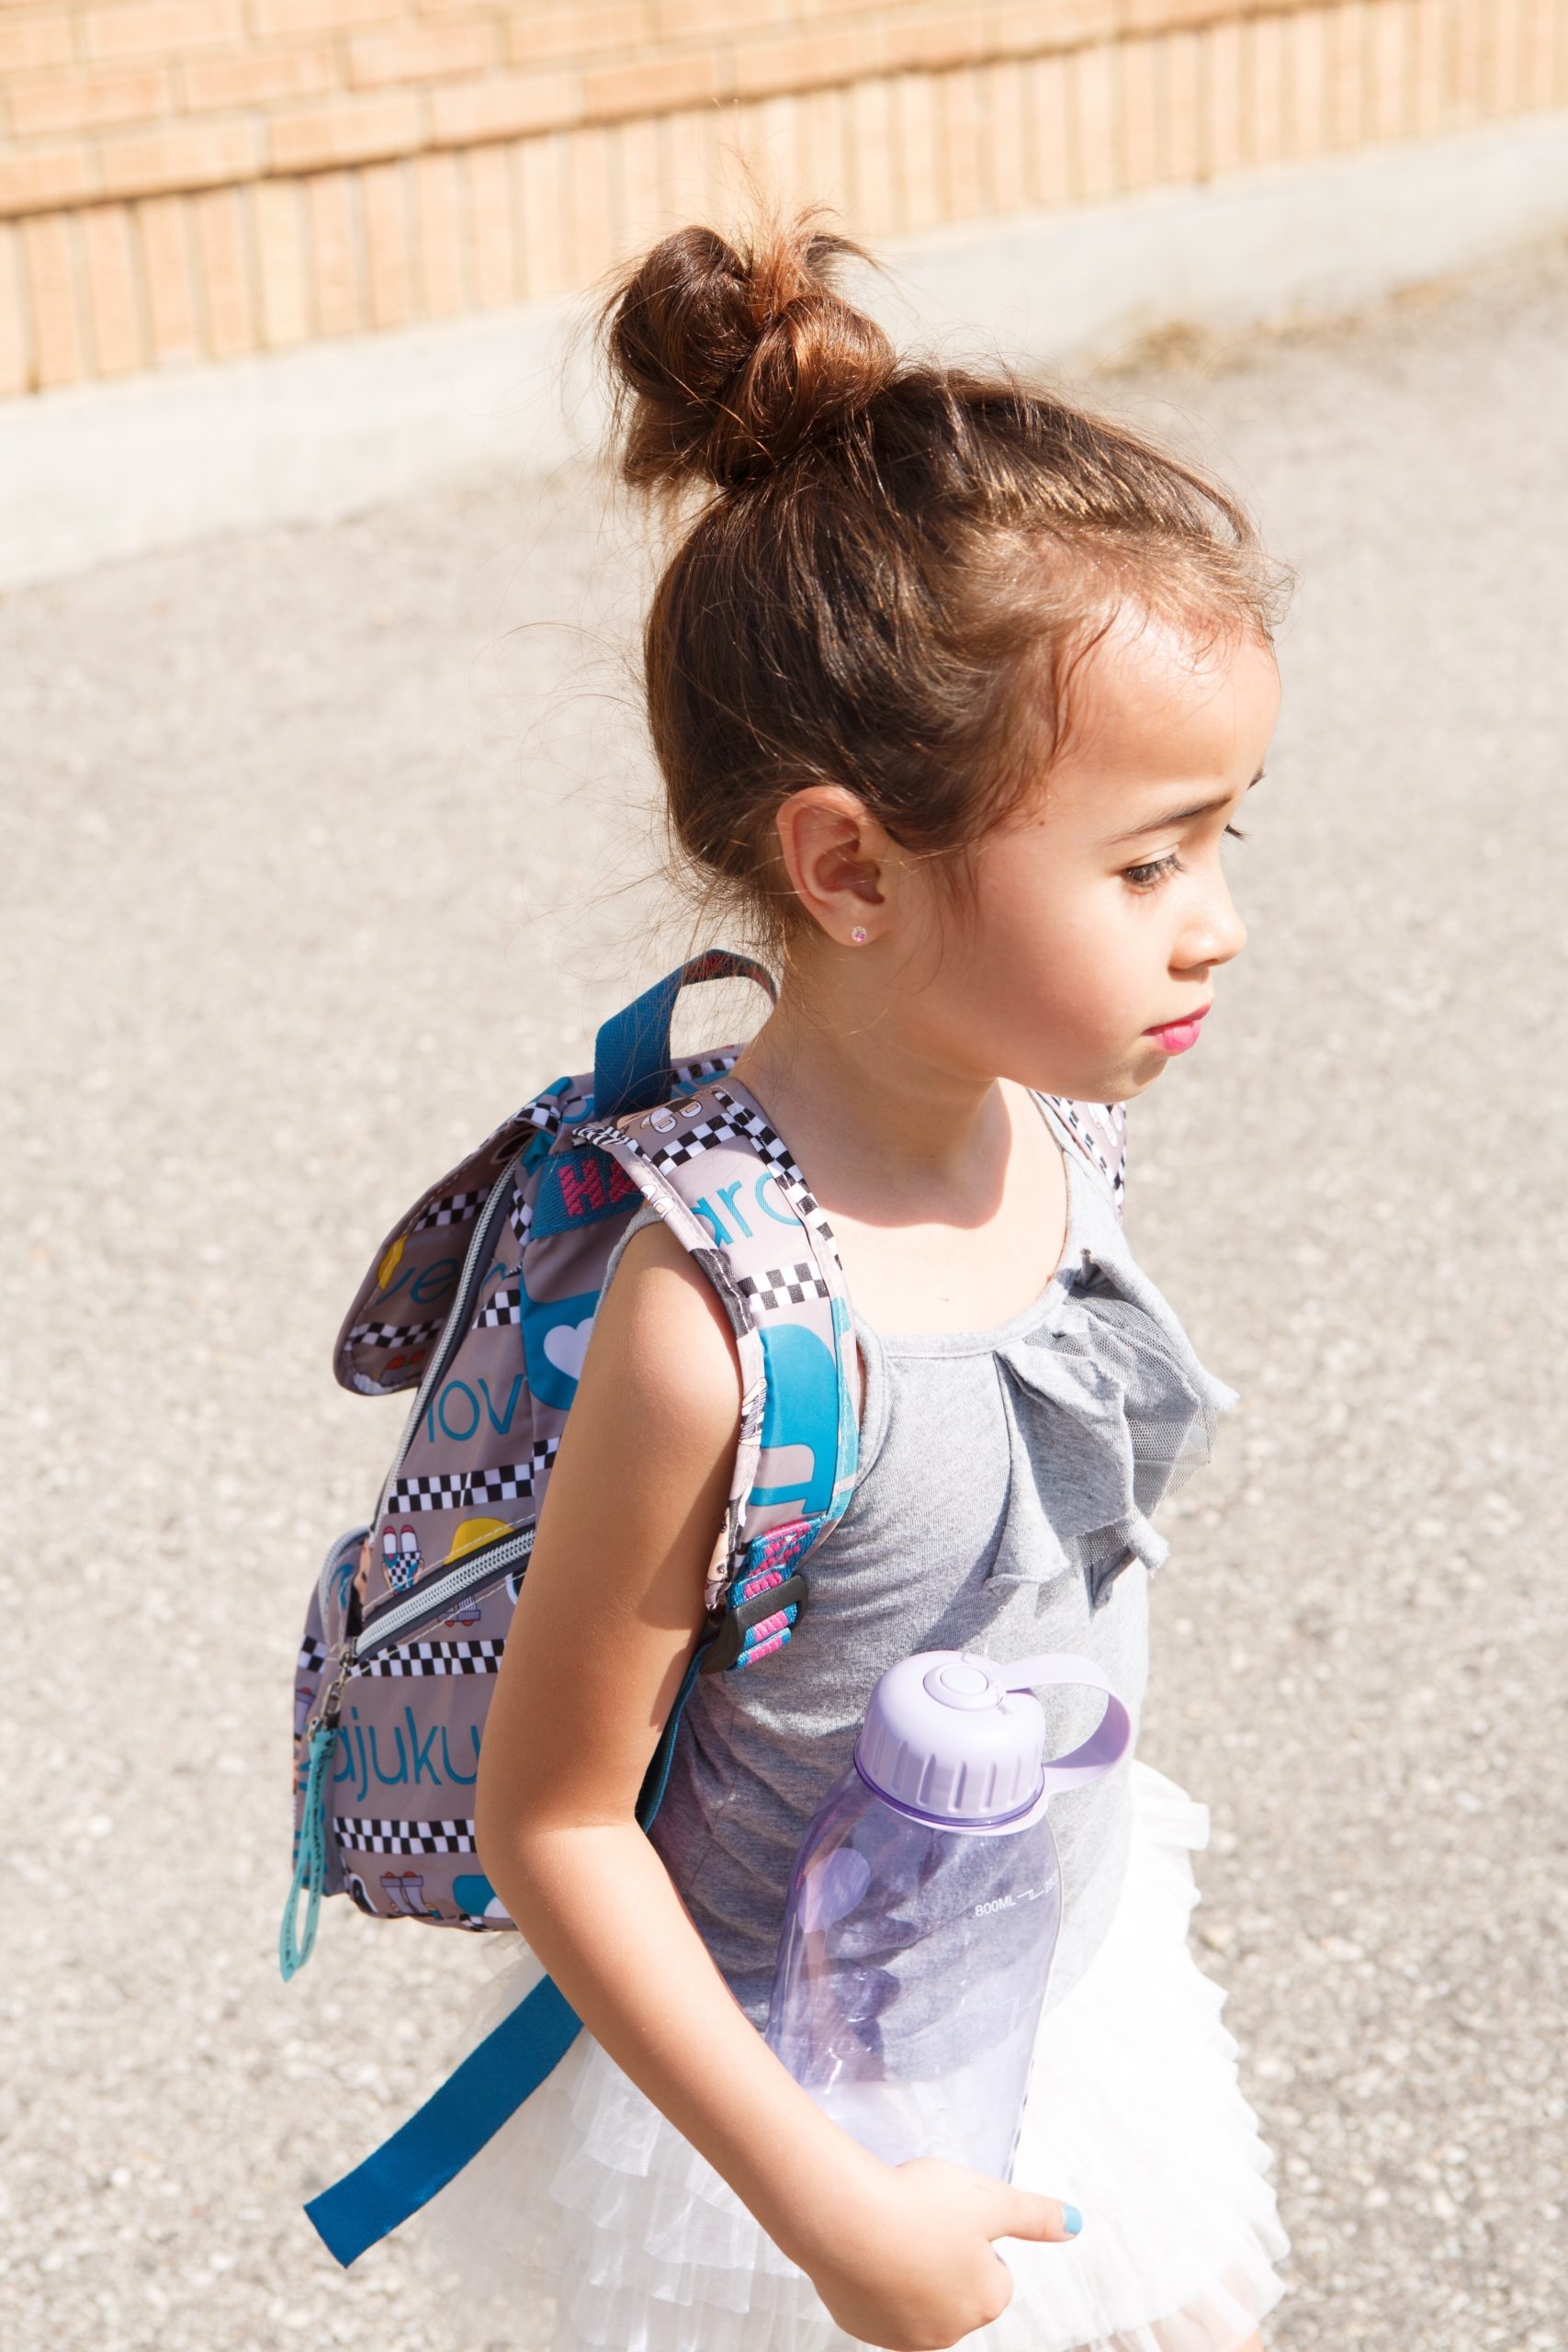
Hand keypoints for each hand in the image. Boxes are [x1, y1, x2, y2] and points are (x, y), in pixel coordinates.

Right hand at [801, 2156, 1080, 2351]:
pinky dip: (877, 2279)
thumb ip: (1035, 2215)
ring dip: (912, 2271)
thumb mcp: (989, 2198)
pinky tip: (869, 2249)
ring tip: (893, 2232)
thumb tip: (1073, 2224)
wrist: (845, 2219)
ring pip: (918, 2299)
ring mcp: (903, 2336)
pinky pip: (879, 2303)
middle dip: (945, 2258)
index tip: (952, 2217)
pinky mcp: (862, 2328)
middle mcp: (948, 2331)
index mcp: (986, 2300)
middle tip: (923, 2221)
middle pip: (958, 2288)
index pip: (997, 2271)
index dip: (976, 2237)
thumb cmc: (916, 2206)